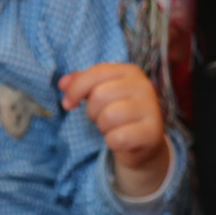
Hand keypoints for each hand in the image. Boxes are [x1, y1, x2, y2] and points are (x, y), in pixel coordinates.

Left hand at [60, 63, 170, 197]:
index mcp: (131, 72)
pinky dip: (112, 142)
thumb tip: (62, 84)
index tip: (68, 104)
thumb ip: (82, 83)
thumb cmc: (119, 113)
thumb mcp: (102, 93)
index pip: (97, 73)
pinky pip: (117, 137)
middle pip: (99, 96)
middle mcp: (144, 86)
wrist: (144, 142)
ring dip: (103, 127)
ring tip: (113, 127)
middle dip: (92, 111)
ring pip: (108, 117)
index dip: (76, 89)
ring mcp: (151, 109)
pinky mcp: (152, 133)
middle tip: (102, 117)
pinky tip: (121, 140)